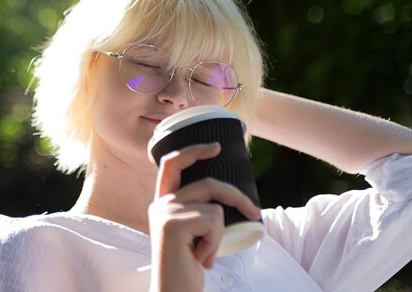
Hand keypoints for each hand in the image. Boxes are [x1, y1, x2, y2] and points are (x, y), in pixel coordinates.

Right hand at [147, 143, 260, 291]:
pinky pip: (214, 222)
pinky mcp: (173, 225)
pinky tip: (202, 259)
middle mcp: (160, 204)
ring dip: (220, 235)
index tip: (217, 147)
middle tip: (255, 214)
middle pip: (208, 184)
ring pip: (215, 208)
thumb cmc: (187, 267)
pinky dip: (216, 243)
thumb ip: (198, 211)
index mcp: (163, 203)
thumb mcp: (192, 233)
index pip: (172, 163)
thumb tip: (227, 196)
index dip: (194, 150)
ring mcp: (165, 213)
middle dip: (237, 197)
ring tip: (205, 255)